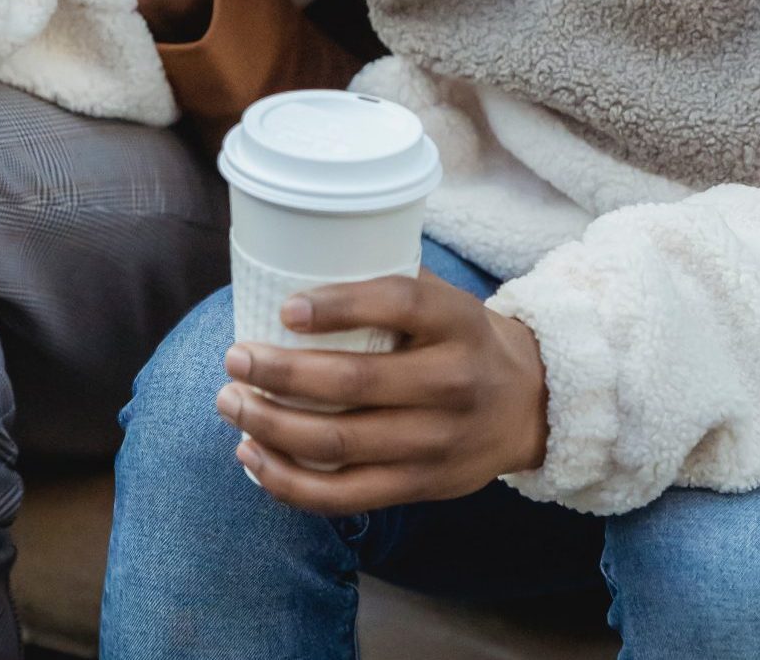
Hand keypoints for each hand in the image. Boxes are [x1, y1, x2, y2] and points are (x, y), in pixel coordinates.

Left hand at [214, 272, 549, 512]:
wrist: (529, 404)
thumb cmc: (461, 338)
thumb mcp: (444, 301)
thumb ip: (387, 287)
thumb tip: (295, 265)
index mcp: (455, 322)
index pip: (397, 304)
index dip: (338, 306)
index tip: (285, 308)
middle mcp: (450, 382)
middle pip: (354, 382)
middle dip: (280, 373)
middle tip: (235, 358)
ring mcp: (434, 442)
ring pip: (339, 442)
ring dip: (272, 425)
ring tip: (230, 403)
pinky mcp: (418, 486)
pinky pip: (344, 495)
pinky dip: (289, 480)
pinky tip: (252, 456)